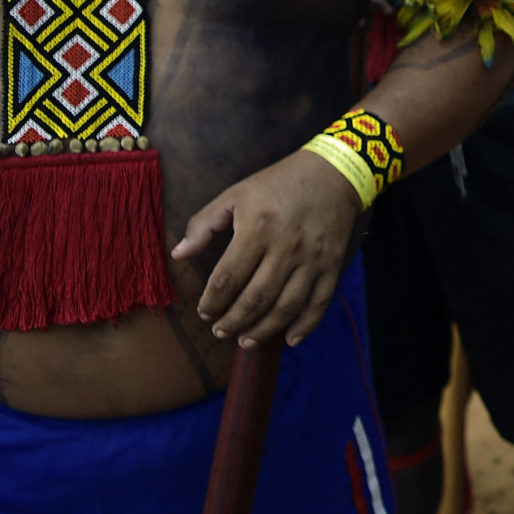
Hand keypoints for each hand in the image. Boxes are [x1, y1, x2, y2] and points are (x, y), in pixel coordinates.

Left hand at [175, 149, 362, 346]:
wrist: (334, 173)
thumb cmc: (278, 183)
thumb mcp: (235, 194)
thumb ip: (203, 224)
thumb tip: (178, 254)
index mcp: (257, 229)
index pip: (228, 278)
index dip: (212, 302)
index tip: (204, 312)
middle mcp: (285, 249)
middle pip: (255, 299)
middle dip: (233, 322)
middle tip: (220, 332)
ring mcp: (312, 260)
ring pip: (285, 307)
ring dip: (263, 330)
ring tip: (245, 341)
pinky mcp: (332, 265)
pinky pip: (319, 303)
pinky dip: (305, 326)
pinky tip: (290, 340)